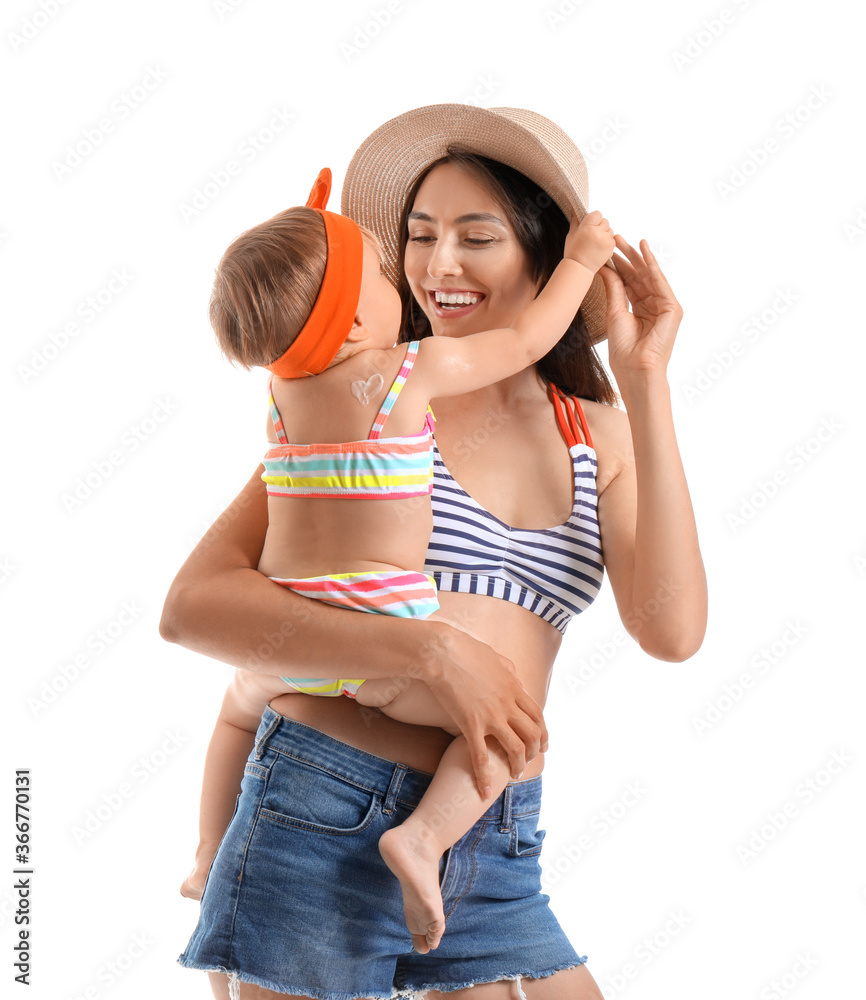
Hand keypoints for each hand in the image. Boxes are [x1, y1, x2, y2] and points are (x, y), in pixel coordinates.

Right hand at [417, 622, 548, 796]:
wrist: (441, 652)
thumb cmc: (464, 649)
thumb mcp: (495, 657)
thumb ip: (510, 671)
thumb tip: (518, 682)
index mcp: (513, 688)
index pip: (538, 716)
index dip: (544, 734)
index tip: (543, 745)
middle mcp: (507, 704)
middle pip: (532, 735)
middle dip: (534, 752)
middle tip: (526, 762)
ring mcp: (491, 716)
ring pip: (515, 749)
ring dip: (516, 765)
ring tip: (511, 775)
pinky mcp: (470, 724)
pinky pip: (481, 757)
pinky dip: (484, 777)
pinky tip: (484, 790)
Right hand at [564, 209, 615, 272]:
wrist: (579, 268)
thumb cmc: (573, 251)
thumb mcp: (571, 234)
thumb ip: (575, 220)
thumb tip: (574, 209)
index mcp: (587, 227)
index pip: (597, 214)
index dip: (593, 219)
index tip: (589, 226)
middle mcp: (598, 232)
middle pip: (605, 221)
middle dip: (600, 226)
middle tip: (592, 236)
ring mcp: (606, 240)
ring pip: (610, 230)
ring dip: (604, 234)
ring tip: (595, 242)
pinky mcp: (610, 247)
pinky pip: (612, 239)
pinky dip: (607, 242)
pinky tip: (599, 248)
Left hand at [599, 236, 683, 379]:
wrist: (634, 368)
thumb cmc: (624, 349)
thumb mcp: (615, 312)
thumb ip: (614, 289)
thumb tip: (605, 267)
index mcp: (639, 308)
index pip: (628, 281)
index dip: (617, 265)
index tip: (606, 250)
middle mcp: (652, 304)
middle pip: (638, 275)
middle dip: (626, 256)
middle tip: (613, 237)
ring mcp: (664, 305)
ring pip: (648, 275)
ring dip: (636, 256)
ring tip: (622, 239)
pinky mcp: (672, 308)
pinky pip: (659, 281)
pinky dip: (652, 264)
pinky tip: (643, 249)